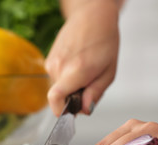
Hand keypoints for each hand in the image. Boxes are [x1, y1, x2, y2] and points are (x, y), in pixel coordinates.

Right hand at [45, 0, 120, 115]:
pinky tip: (76, 64)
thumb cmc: (104, 41)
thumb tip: (83, 110)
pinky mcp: (48, 61)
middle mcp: (59, 68)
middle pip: (61, 97)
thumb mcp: (109, 72)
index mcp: (76, 71)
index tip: (69, 114)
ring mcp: (51, 63)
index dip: (61, 112)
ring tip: (84, 70)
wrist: (91, 17)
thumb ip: (95, 94)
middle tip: (89, 84)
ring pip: (59, 88)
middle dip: (74, 98)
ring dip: (71, 87)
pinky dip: (66, 78)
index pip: (55, 98)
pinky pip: (56, 79)